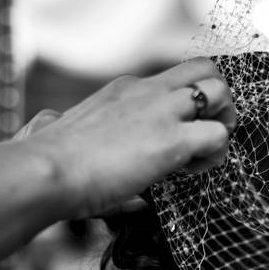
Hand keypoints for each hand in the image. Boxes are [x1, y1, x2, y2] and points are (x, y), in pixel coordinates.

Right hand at [15, 58, 235, 219]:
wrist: (45, 172)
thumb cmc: (56, 166)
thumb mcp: (85, 144)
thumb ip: (104, 156)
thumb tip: (131, 199)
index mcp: (126, 89)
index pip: (173, 81)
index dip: (184, 108)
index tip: (172, 139)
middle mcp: (148, 91)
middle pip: (205, 70)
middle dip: (218, 102)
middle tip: (205, 137)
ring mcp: (162, 111)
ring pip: (221, 92)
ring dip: (222, 124)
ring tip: (202, 155)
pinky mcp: (172, 140)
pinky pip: (219, 137)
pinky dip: (216, 155)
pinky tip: (191, 172)